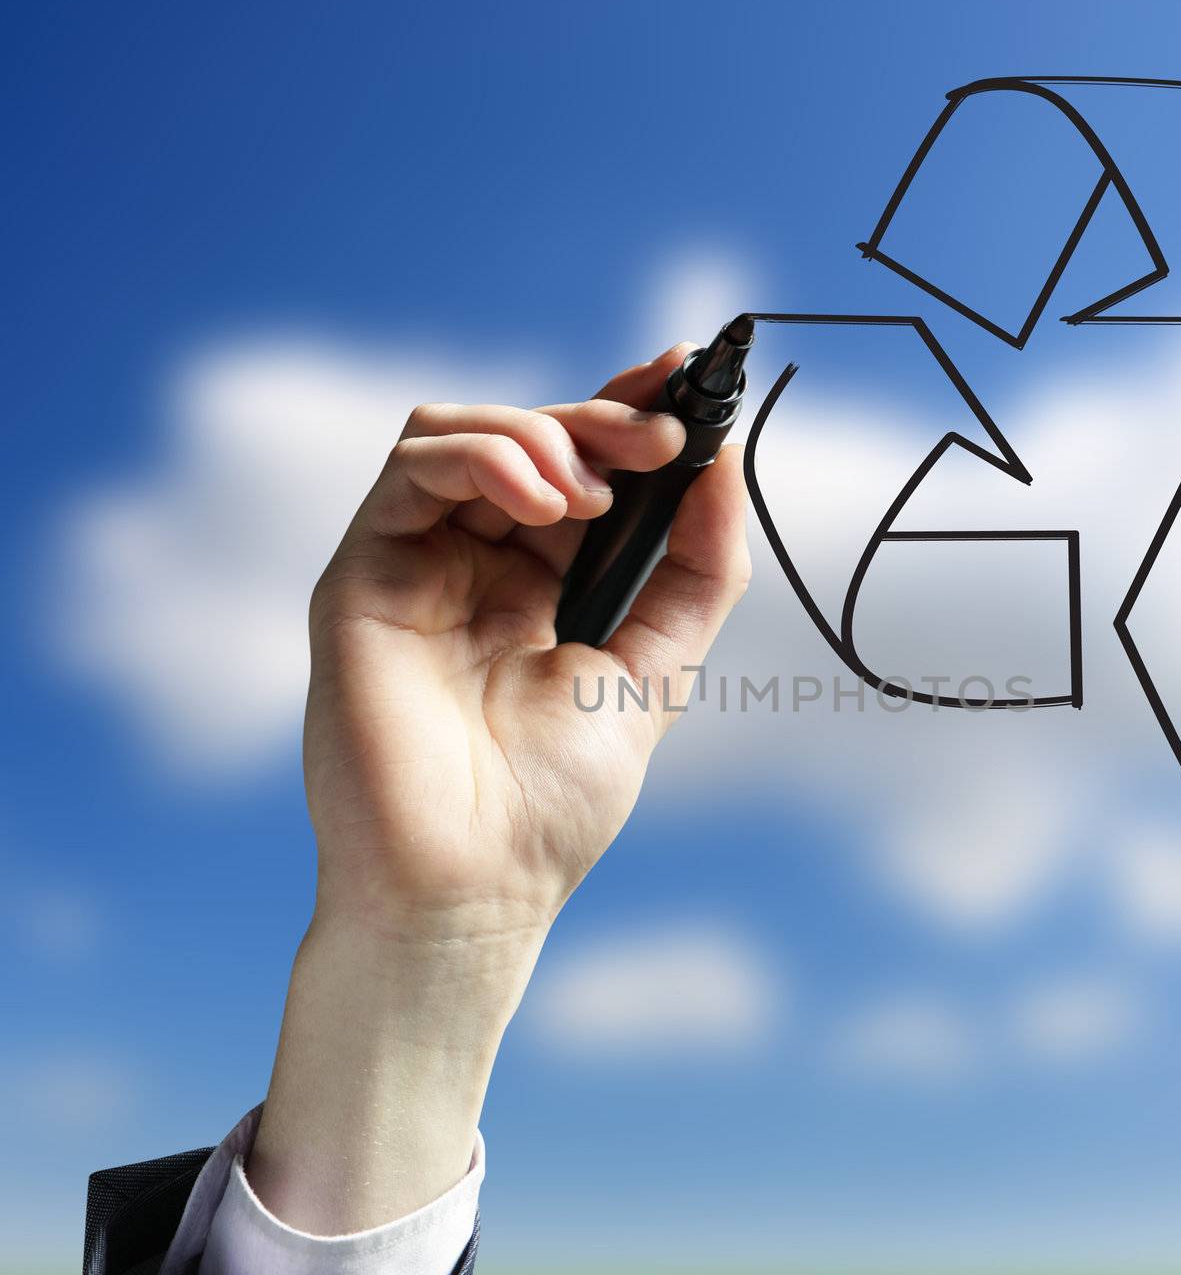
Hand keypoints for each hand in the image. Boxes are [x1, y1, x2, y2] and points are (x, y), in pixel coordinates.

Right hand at [249, 344, 749, 1231]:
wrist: (473, 888)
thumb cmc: (554, 802)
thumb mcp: (656, 668)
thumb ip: (695, 569)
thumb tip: (723, 467)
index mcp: (539, 583)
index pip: (578, 465)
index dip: (628, 415)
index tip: (688, 386)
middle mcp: (473, 563)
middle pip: (526, 436)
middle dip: (602, 421)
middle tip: (662, 437)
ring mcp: (415, 565)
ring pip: (462, 432)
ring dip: (541, 434)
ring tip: (592, 494)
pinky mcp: (364, 575)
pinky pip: (413, 470)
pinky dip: (485, 456)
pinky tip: (544, 499)